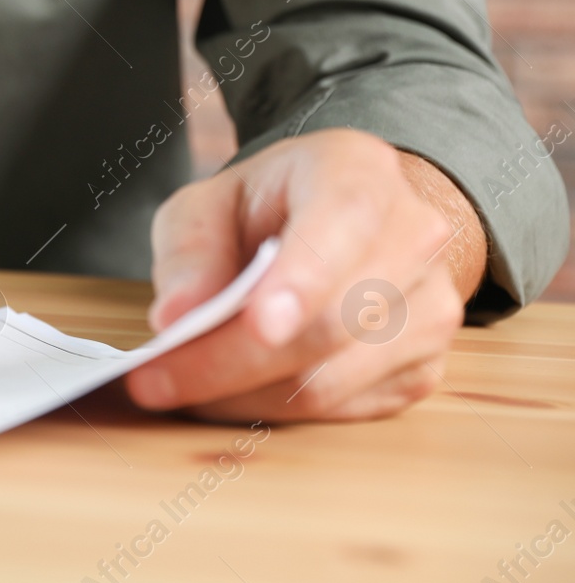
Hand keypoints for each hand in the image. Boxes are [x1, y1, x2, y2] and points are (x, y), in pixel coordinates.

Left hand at [125, 129, 485, 421]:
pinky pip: (339, 410)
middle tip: (153, 379)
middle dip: (230, 361)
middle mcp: (414, 237)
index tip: (259, 325)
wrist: (341, 227)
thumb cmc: (268, 210)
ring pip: (330, 381)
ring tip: (179, 385)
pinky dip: (271, 409)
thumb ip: (189, 250)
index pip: (344, 222)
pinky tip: (231, 390)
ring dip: (241, 395)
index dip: (304, 279)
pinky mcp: (422, 368)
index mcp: (360, 172)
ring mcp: (430, 308)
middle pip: (328, 323)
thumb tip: (176, 318)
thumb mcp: (208, 203)